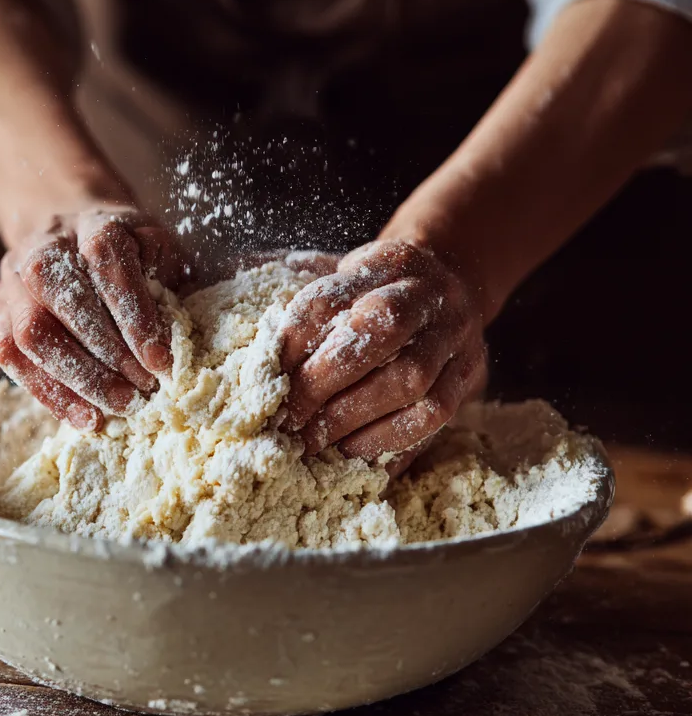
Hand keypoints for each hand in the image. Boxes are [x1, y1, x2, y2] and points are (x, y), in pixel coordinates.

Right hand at [0, 205, 185, 429]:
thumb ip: (168, 276)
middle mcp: (44, 247)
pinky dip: (50, 393)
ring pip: (30, 333)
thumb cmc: (128, 249)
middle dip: (108, 355)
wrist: (72, 231)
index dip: (134, 315)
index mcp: (92, 224)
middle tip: (144, 389)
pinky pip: (11, 357)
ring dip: (78, 378)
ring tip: (119, 405)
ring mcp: (14, 281)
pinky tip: (86, 416)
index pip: (107, 262)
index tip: (160, 360)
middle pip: (63, 301)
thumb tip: (176, 324)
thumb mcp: (159, 249)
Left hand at [279, 239, 486, 465]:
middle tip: (288, 417)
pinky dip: (389, 439)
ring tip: (313, 441)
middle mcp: (429, 294)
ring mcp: (456, 336)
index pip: (331, 297)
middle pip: (379, 330)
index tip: (268, 375)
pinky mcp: (469, 374)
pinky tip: (352, 452)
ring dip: (353, 416)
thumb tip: (245, 323)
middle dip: (324, 380)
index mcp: (387, 262)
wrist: (449, 291)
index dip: (295, 339)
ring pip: (410, 378)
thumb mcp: (343, 276)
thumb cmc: (376, 292)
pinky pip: (435, 416)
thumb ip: (303, 300)